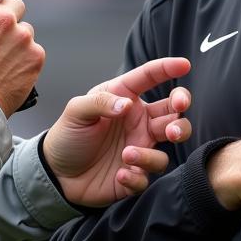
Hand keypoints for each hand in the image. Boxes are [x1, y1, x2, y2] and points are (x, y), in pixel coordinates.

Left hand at [42, 57, 192, 206]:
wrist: (56, 174)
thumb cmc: (68, 136)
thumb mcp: (76, 111)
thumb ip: (99, 103)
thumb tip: (127, 105)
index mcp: (125, 99)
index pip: (149, 78)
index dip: (167, 69)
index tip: (184, 65)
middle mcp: (138, 122)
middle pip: (173, 114)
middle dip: (180, 118)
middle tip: (172, 128)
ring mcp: (139, 148)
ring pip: (166, 149)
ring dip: (150, 154)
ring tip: (127, 154)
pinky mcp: (135, 174)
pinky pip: (148, 176)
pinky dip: (137, 176)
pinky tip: (120, 174)